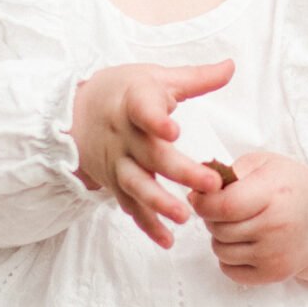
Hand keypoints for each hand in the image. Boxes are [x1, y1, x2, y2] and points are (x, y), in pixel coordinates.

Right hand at [71, 61, 230, 247]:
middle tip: (212, 184)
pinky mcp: (114, 184)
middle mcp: (124, 136)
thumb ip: (196, 78)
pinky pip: (130, 206)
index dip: (156, 120)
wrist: (76, 112)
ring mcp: (118, 163)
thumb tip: (231, 66)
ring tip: (185, 217)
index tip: (173, 130)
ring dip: (160, 203)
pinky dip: (147, 224)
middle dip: (180, 172)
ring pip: (137, 185)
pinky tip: (167, 240)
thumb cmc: (127, 91)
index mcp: (135, 103)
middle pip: (151, 156)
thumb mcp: (157, 77)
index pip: (143, 109)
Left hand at [193, 153, 307, 298]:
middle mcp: (277, 227)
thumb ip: (228, 173)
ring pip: (221, 250)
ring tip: (237, 224)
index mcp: (274, 193)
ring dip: (220, 237)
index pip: (224, 206)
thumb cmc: (288, 185)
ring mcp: (276, 254)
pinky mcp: (274, 274)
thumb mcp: (263, 164)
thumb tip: (196, 190)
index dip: (203, 202)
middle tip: (223, 208)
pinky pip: (230, 271)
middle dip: (211, 217)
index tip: (199, 197)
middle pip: (219, 228)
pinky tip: (243, 243)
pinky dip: (229, 258)